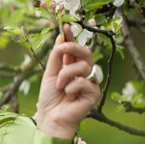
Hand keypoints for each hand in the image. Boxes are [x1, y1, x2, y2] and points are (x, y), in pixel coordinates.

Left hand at [35, 24, 99, 138]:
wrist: (50, 118)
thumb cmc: (49, 98)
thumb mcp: (49, 74)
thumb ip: (56, 58)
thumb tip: (61, 38)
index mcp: (71, 67)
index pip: (74, 49)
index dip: (71, 36)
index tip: (66, 25)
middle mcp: (83, 73)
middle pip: (85, 53)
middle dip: (73, 48)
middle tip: (62, 49)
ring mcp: (90, 83)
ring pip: (82, 67)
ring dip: (65, 75)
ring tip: (59, 87)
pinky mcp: (94, 94)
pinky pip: (84, 82)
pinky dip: (71, 88)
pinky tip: (68, 97)